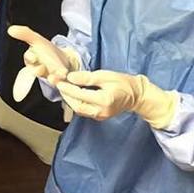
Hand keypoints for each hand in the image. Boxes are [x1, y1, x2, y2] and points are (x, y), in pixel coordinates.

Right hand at [7, 25, 80, 100]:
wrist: (64, 60)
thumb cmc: (47, 52)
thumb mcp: (38, 41)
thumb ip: (25, 34)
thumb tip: (10, 29)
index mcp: (32, 60)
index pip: (29, 58)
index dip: (30, 57)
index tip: (33, 56)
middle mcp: (40, 70)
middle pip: (37, 71)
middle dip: (38, 70)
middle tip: (41, 68)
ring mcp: (50, 77)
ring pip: (49, 78)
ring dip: (52, 78)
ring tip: (55, 76)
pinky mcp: (60, 81)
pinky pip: (60, 83)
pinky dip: (62, 80)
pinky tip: (65, 76)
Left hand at [56, 70, 177, 128]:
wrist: (136, 95)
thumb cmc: (123, 82)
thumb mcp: (106, 75)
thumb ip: (88, 77)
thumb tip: (70, 77)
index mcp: (104, 100)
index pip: (80, 95)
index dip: (67, 88)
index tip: (58, 80)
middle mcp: (101, 111)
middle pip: (77, 106)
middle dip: (65, 95)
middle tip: (57, 84)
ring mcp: (100, 116)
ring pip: (79, 110)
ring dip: (69, 99)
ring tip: (62, 88)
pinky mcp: (99, 117)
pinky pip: (84, 111)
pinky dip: (76, 102)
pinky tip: (72, 94)